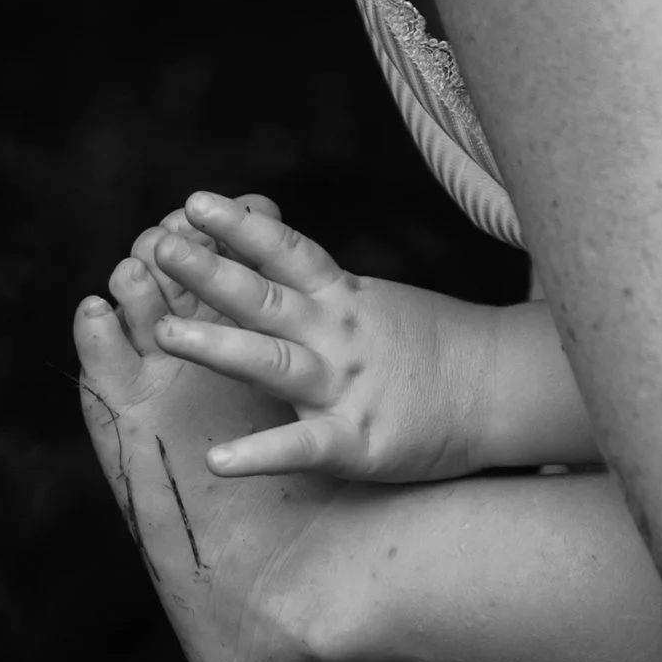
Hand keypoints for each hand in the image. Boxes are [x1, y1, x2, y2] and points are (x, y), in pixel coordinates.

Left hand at [141, 191, 513, 482]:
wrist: (502, 389)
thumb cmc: (435, 348)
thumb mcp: (376, 303)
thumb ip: (322, 291)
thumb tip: (270, 266)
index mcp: (343, 299)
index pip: (287, 253)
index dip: (240, 227)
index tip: (193, 201)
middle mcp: (337, 335)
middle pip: (265, 298)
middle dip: (210, 273)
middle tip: (159, 247)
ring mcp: (344, 387)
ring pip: (272, 362)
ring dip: (219, 347)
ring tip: (169, 335)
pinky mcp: (358, 440)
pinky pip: (302, 447)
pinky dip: (260, 454)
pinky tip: (217, 461)